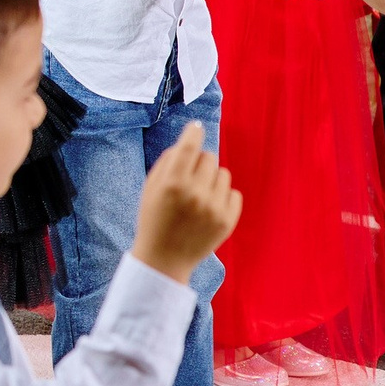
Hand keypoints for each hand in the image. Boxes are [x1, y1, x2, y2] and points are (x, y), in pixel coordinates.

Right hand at [129, 124, 239, 283]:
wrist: (165, 258)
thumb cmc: (154, 218)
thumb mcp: (150, 187)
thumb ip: (168, 162)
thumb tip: (189, 140)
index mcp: (172, 183)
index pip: (190, 146)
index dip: (193, 132)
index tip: (196, 127)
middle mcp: (195, 193)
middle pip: (209, 157)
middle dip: (199, 162)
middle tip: (189, 177)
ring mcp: (214, 208)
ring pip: (223, 174)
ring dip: (212, 179)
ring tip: (199, 195)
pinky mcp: (228, 221)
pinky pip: (234, 193)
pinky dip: (222, 196)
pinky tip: (208, 208)